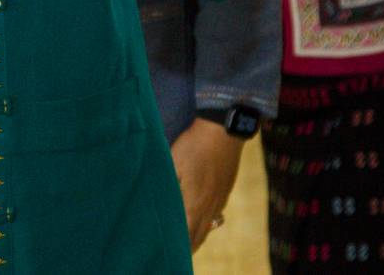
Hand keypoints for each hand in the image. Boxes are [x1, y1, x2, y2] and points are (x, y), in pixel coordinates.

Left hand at [170, 118, 243, 252]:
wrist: (223, 131)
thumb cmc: (194, 146)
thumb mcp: (172, 163)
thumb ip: (167, 185)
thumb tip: (157, 199)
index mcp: (194, 202)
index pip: (186, 234)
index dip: (178, 245)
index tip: (169, 251)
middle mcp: (210, 206)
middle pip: (200, 234)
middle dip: (189, 246)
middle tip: (178, 252)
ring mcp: (220, 198)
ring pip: (210, 224)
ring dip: (199, 234)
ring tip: (188, 240)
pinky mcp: (226, 189)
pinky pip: (217, 213)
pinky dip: (208, 220)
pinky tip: (201, 217)